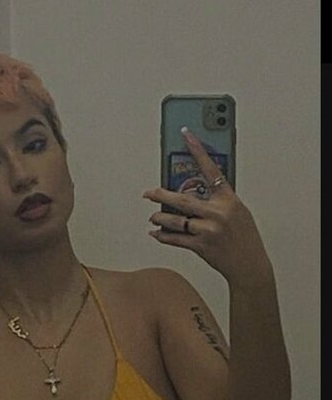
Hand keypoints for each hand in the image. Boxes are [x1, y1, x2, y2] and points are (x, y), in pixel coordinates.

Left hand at [142, 128, 271, 286]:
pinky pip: (175, 239)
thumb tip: (197, 191)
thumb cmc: (244, 237)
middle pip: (183, 199)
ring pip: (175, 221)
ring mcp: (208, 230)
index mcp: (228, 199)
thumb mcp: (238, 211)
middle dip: (161, 195)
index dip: (198, 150)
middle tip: (148, 193)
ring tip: (153, 217)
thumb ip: (219, 200)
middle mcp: (217, 213)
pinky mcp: (200, 246)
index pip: (211, 168)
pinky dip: (163, 236)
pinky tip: (156, 233)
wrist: (249, 264)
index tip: (186, 135)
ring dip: (159, 218)